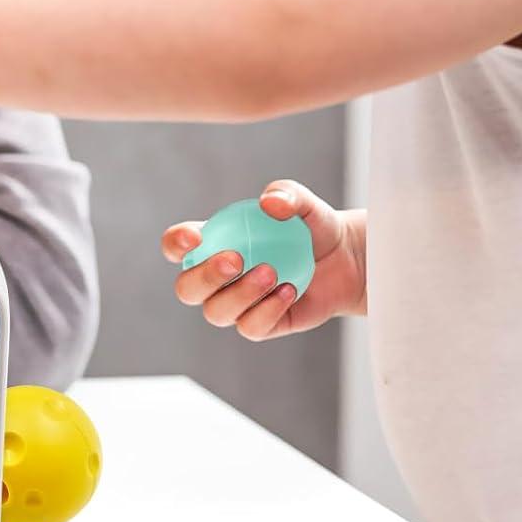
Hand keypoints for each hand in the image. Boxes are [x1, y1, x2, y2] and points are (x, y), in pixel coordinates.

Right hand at [161, 181, 366, 340]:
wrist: (345, 259)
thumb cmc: (311, 227)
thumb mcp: (303, 203)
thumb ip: (286, 193)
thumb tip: (269, 202)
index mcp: (212, 243)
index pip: (176, 247)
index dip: (176, 244)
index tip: (195, 237)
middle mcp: (217, 278)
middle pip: (186, 289)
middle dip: (205, 277)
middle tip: (236, 260)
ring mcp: (237, 304)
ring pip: (216, 312)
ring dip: (240, 294)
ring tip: (272, 273)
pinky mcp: (261, 324)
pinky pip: (250, 327)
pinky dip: (267, 310)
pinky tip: (289, 290)